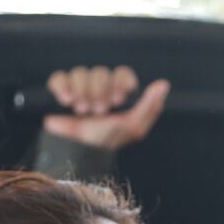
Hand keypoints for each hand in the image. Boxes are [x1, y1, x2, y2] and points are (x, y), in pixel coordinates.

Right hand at [42, 65, 168, 150]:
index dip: (120, 82)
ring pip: (81, 73)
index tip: (118, 100)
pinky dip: (62, 87)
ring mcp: (79, 87)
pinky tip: (66, 101)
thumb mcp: (133, 127)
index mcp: (118, 93)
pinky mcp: (61, 90)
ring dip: (82, 92)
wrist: (78, 151)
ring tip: (81, 110)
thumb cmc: (107, 140)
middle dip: (99, 92)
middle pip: (100, 72)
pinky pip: (59, 77)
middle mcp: (100, 87)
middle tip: (99, 110)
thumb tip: (164, 84)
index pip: (122, 72)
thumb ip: (149, 106)